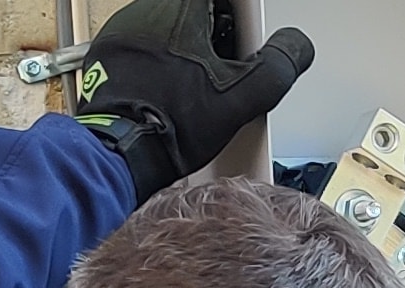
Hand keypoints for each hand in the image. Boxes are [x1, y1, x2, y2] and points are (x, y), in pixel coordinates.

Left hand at [75, 0, 313, 205]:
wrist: (121, 154)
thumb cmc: (174, 125)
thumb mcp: (244, 99)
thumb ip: (280, 66)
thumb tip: (297, 47)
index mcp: (182, 10)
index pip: (224, 2)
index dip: (239, 24)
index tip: (242, 45)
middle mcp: (146, 13)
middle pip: (195, 15)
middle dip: (213, 40)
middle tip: (220, 75)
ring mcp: (122, 34)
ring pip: (168, 31)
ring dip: (186, 53)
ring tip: (194, 90)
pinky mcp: (107, 55)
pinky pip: (143, 49)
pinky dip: (160, 67)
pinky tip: (169, 96)